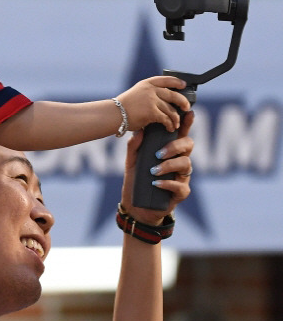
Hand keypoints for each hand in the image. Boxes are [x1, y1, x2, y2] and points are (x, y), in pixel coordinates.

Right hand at [118, 76, 190, 132]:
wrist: (113, 114)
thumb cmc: (122, 108)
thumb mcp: (136, 94)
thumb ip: (148, 94)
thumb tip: (163, 100)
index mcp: (147, 84)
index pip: (166, 79)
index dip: (176, 82)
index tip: (183, 85)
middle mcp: (150, 90)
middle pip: (173, 94)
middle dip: (182, 101)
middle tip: (186, 107)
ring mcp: (151, 100)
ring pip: (171, 109)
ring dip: (175, 118)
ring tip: (176, 124)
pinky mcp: (151, 112)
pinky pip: (166, 118)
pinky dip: (169, 124)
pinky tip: (170, 128)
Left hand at [120, 110, 194, 224]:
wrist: (136, 207)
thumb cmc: (137, 181)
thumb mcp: (131, 163)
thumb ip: (134, 147)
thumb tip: (138, 131)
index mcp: (170, 151)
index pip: (180, 134)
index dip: (187, 123)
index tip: (189, 113)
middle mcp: (179, 161)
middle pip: (188, 145)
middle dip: (175, 146)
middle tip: (158, 154)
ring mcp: (182, 177)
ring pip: (186, 164)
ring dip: (169, 165)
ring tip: (153, 171)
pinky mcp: (181, 193)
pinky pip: (180, 185)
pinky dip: (168, 183)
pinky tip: (156, 183)